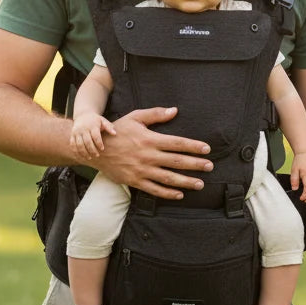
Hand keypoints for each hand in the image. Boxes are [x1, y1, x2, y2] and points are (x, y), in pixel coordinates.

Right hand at [70, 113, 115, 158]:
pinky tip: (81, 157)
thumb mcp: (103, 120)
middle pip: (87, 141)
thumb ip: (108, 127)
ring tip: (89, 158)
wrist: (83, 115)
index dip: (99, 143)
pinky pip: (72, 145)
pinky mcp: (72, 135)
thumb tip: (115, 133)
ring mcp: (76, 132)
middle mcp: (83, 129)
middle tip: (97, 155)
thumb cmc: (95, 120)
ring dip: (84, 153)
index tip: (102, 149)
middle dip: (92, 150)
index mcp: (92, 126)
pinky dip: (76, 152)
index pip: (95, 136)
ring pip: (79, 145)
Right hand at [93, 106, 213, 198]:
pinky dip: (168, 193)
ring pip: (169, 178)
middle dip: (196, 164)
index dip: (193, 146)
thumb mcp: (135, 117)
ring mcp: (142, 170)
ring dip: (186, 182)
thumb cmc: (117, 131)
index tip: (207, 149)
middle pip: (177, 161)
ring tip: (200, 184)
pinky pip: (154, 190)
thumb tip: (175, 110)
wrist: (95, 149)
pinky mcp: (135, 181)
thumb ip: (155, 114)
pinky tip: (180, 194)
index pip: (177, 143)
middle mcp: (148, 156)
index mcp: (150, 139)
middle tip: (210, 166)